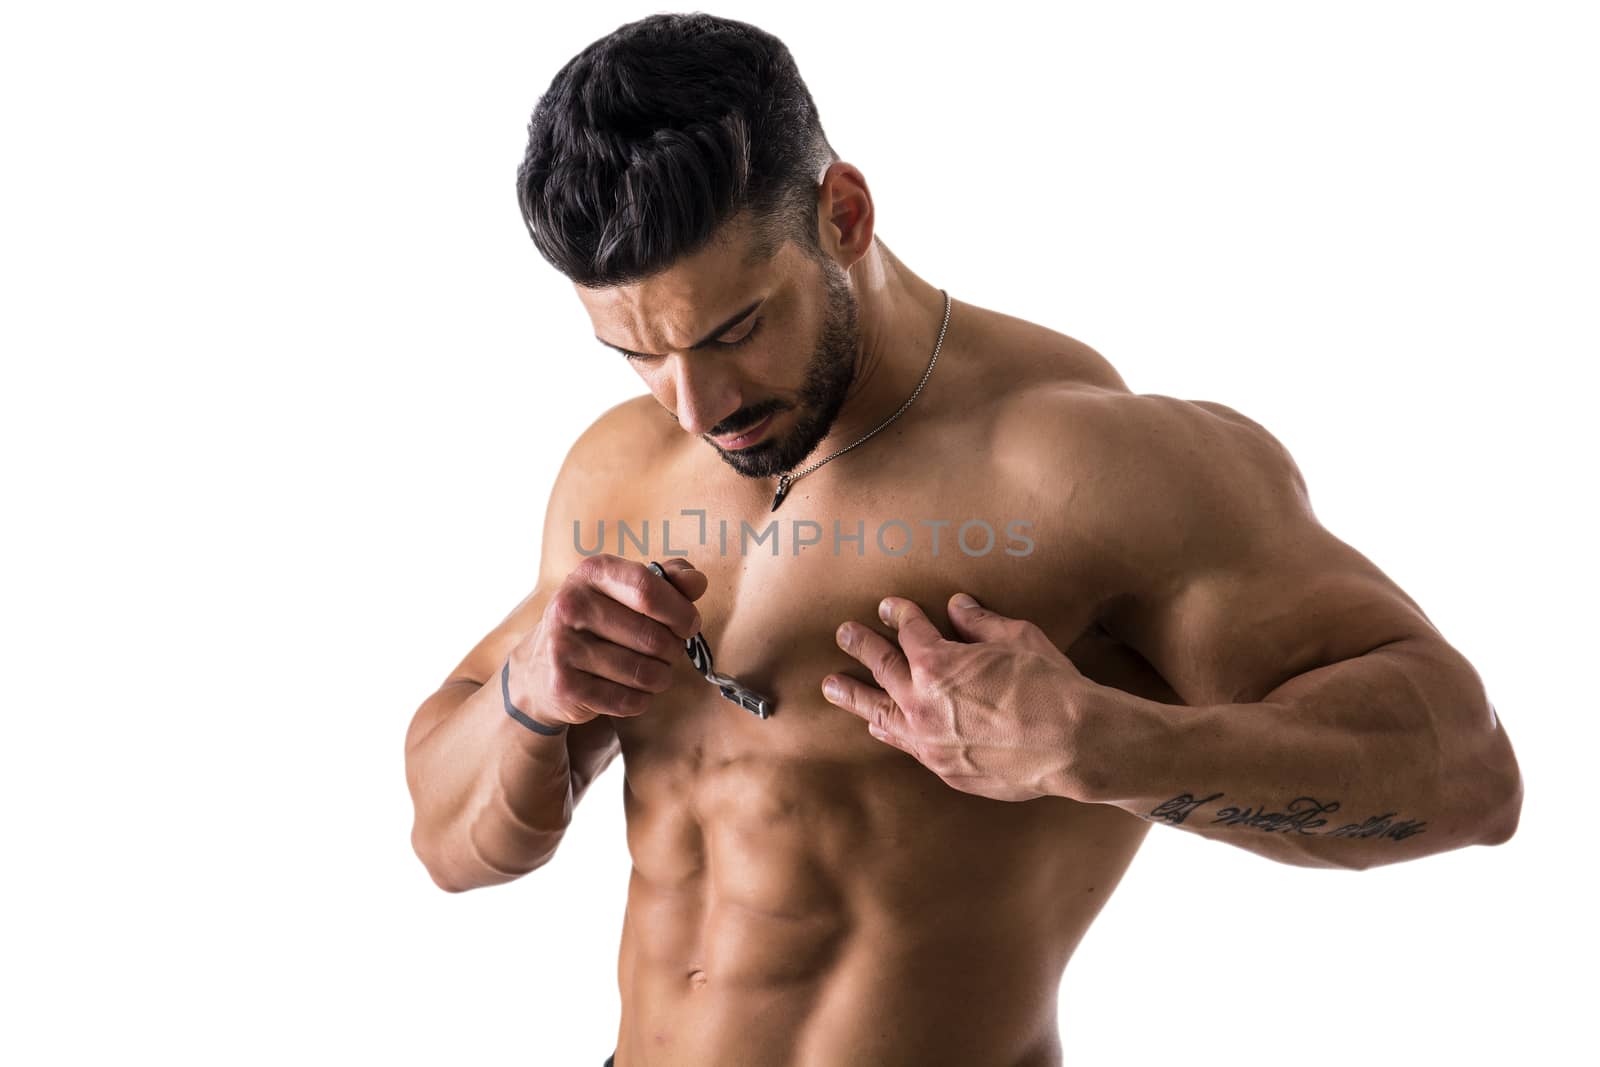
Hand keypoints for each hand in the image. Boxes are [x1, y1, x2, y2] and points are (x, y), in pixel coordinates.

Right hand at [506, 554, 705, 727]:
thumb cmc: (600, 623)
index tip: (689, 625)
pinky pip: (628, 701)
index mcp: (591, 573)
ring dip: (660, 678)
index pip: (648, 589)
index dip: (679, 612)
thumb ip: (668, 581)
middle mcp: (570, 605)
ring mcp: (562, 647)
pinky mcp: (564, 686)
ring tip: (652, 672)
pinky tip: (631, 690)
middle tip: (668, 653)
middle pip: (652, 637)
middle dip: (673, 651)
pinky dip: (641, 700)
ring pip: (644, 673)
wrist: (541, 668)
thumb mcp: (628, 591)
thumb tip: (697, 581)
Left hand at [822, 592, 1093, 802]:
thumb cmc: (1050, 686)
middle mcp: (922, 702)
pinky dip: (888, 731)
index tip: (889, 607)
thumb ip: (980, 623)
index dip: (899, 614)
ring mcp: (929, 740)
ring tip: (832, 686)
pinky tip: (877, 725)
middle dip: (861, 646)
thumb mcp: (1018, 638)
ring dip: (854, 696)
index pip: (909, 630)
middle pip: (881, 667)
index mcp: (937, 663)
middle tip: (844, 634)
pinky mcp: (945, 769)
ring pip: (880, 712)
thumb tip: (958, 607)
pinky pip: (905, 745)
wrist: (1074, 744)